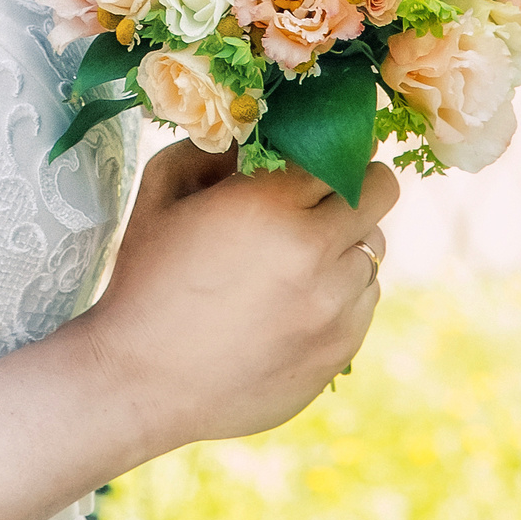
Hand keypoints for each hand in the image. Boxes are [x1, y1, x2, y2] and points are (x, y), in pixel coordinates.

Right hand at [85, 141, 397, 460]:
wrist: (140, 383)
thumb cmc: (144, 282)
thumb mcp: (162, 194)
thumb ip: (211, 150)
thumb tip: (255, 136)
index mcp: (270, 204)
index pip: (342, 150)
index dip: (335, 145)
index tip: (327, 148)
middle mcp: (314, 252)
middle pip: (380, 191)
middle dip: (357, 183)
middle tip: (326, 194)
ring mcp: (333, 307)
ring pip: (373, 250)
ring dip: (346, 245)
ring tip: (300, 260)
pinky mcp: (339, 351)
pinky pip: (365, 302)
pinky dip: (342, 294)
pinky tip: (297, 303)